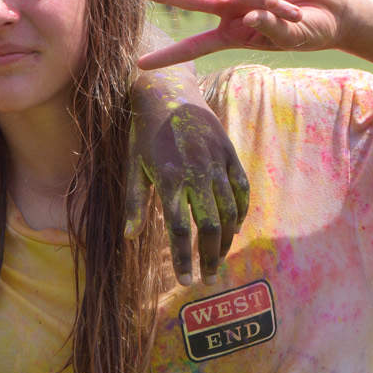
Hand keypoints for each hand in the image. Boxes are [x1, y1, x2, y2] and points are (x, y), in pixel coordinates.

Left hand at [126, 80, 248, 285]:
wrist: (167, 92)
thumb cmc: (143, 134)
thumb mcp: (132, 166)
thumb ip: (134, 203)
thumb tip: (130, 237)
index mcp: (169, 178)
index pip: (179, 229)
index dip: (184, 258)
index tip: (185, 280)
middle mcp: (197, 173)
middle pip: (211, 226)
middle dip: (210, 257)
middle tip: (207, 279)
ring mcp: (217, 163)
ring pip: (230, 211)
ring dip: (227, 240)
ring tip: (218, 259)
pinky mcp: (230, 153)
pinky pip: (242, 190)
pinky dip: (241, 212)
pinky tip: (234, 229)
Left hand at [137, 0, 355, 68]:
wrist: (338, 14)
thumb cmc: (310, 33)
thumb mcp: (290, 40)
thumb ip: (269, 30)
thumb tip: (248, 14)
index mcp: (233, 34)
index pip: (196, 46)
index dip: (170, 56)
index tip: (141, 65)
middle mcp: (235, 10)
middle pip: (195, 1)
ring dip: (269, 8)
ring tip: (294, 16)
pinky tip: (291, 5)